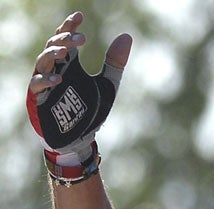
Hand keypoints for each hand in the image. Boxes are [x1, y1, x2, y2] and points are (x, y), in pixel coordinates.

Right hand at [27, 11, 131, 177]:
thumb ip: (115, 62)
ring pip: (43, 60)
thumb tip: (126, 36)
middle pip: (54, 45)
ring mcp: (46, 82)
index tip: (79, 16)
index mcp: (70, 63)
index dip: (70, 26)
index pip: (65, 38)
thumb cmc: (90, 109)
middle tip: (81, 39)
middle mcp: (56, 68)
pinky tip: (59, 79)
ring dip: (53, 53)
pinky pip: (37, 84)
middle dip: (65, 39)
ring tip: (66, 51)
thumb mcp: (108, 84)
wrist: (82, 137)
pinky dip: (47, 80)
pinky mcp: (39, 98)